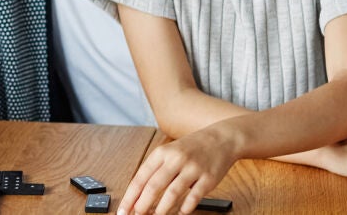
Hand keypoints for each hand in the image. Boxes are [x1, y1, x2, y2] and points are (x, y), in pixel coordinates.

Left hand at [121, 128, 236, 214]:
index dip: (131, 196)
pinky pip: (194, 196)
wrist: (222, 139)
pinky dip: (185, 208)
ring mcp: (193, 168)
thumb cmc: (192, 148)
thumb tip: (139, 196)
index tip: (124, 210)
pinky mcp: (208, 178)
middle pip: (154, 185)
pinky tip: (181, 213)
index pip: (141, 177)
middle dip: (142, 205)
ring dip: (162, 209)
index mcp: (162, 152)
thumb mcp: (170, 152)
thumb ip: (156, 171)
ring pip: (173, 192)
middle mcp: (176, 159)